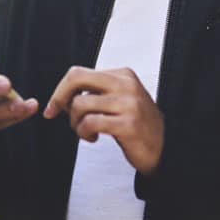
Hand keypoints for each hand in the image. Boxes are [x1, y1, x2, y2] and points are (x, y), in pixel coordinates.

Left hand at [43, 66, 163, 174]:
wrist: (164, 147)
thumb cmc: (138, 124)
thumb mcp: (121, 99)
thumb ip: (98, 92)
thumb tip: (63, 95)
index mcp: (124, 75)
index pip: (80, 72)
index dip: (61, 89)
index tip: (54, 106)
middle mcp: (126, 85)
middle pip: (77, 79)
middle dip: (60, 98)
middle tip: (56, 113)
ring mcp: (129, 104)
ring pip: (80, 104)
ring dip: (75, 122)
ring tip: (85, 131)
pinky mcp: (128, 125)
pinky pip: (90, 123)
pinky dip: (84, 133)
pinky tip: (93, 137)